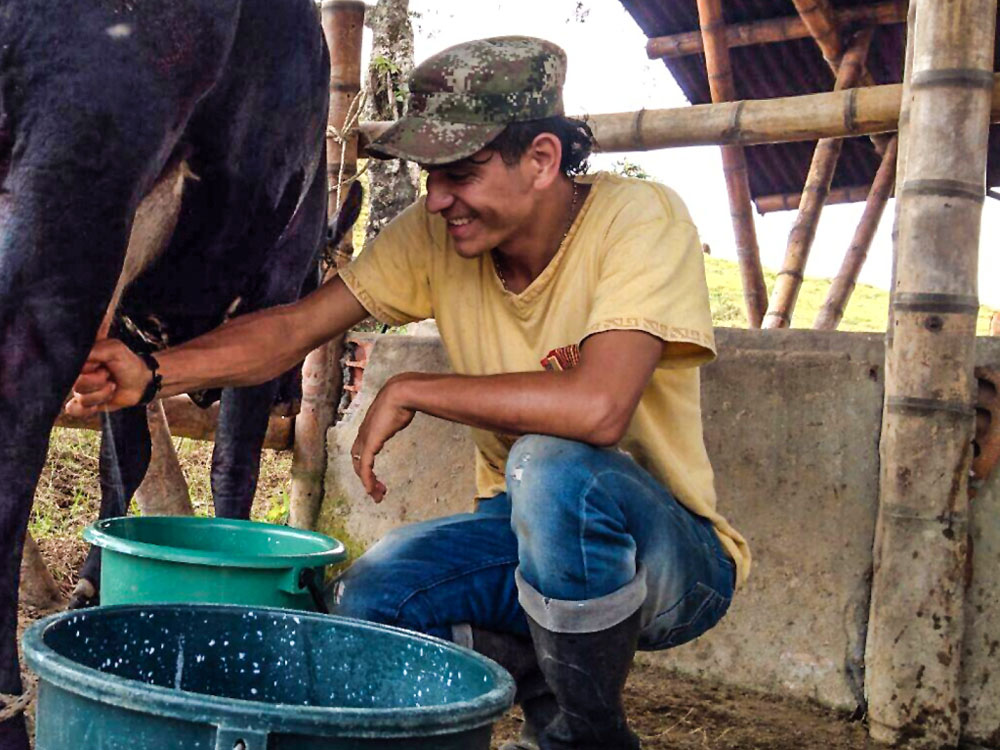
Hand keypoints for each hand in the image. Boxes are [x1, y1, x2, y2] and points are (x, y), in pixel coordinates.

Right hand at [65, 339, 150, 415]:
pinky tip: (98, 404)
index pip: (72, 366)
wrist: (140, 383)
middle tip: (108, 375)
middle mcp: (78, 373)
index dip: (89, 367)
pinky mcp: (84, 403)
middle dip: (98, 382)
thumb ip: (96, 350)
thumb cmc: (128, 364)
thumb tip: (80, 356)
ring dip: (102, 394)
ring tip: (111, 386)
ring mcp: (81, 388)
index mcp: (83, 358)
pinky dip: (87, 409)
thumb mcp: (115, 350)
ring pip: (81, 398)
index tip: (101, 364)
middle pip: (77, 384)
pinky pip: (74, 409)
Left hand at [351, 377, 416, 502]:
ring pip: (360, 467)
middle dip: (366, 478)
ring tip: (378, 495)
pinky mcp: (370, 443)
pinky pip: (365, 467)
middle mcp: (363, 434)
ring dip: (368, 483)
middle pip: (357, 461)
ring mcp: (365, 439)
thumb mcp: (400, 410)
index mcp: (369, 428)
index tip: (378, 474)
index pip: (361, 451)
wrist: (401, 393)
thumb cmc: (404, 398)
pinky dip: (367, 480)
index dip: (366, 465)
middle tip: (378, 491)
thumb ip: (400, 414)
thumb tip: (410, 410)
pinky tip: (372, 490)